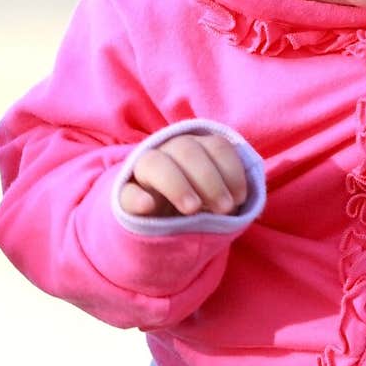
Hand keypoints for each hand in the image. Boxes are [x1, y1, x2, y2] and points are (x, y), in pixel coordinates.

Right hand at [118, 132, 248, 217]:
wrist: (157, 220)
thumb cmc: (197, 202)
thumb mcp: (216, 196)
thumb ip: (227, 191)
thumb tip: (242, 199)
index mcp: (196, 147)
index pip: (215, 145)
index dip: (231, 170)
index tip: (241, 198)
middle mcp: (169, 151)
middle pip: (188, 151)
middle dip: (210, 179)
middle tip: (225, 208)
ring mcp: (143, 171)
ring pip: (155, 163)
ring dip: (177, 184)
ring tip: (192, 209)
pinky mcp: (123, 195)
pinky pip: (126, 192)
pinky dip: (137, 197)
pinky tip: (148, 206)